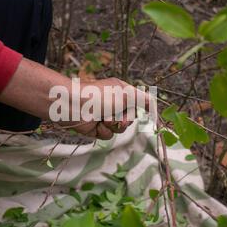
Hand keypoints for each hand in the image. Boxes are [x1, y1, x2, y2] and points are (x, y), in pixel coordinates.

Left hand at [0, 58, 149, 139]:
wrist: (73, 106)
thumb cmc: (99, 96)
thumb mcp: (124, 94)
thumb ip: (142, 99)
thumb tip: (153, 103)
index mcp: (122, 92)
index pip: (139, 101)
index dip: (146, 109)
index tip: (153, 118)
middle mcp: (114, 103)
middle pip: (131, 118)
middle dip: (125, 119)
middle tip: (118, 116)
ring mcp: (105, 116)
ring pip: (120, 129)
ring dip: (113, 125)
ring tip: (103, 119)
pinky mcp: (97, 127)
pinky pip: (108, 135)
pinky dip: (103, 131)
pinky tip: (95, 124)